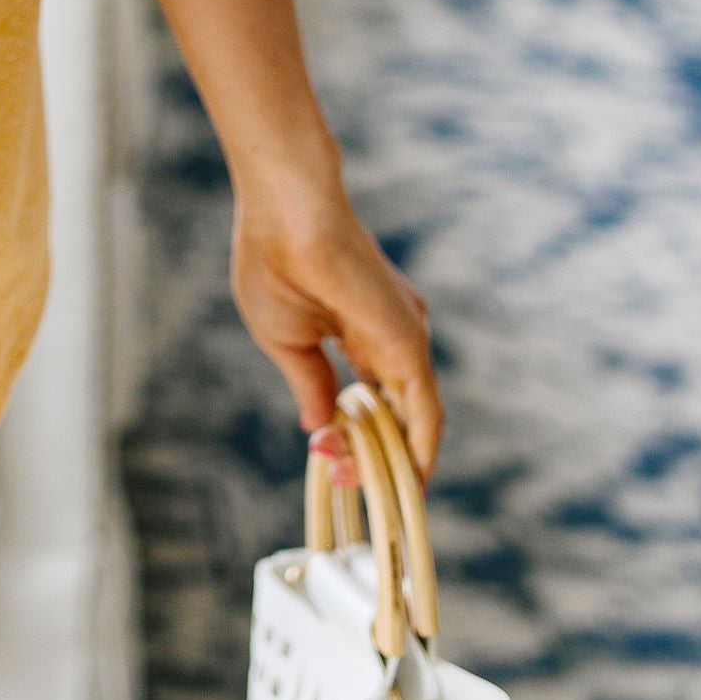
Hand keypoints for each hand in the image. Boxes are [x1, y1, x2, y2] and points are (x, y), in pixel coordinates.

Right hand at [232, 183, 440, 480]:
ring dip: (390, 463)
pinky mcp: (410, 343)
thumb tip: (322, 426)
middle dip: (369, 456)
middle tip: (340, 477)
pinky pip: (426, 413)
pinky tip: (408, 482)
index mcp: (356, 329)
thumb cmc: (274, 260)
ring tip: (360, 487)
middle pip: (393, 414)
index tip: (322, 456)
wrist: (286, 212)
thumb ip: (311, 384)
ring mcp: (403, 339)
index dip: (347, 437)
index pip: (366, 399)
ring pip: (413, 419)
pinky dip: (419, 452)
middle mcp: (389, 335)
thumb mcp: (286, 339)